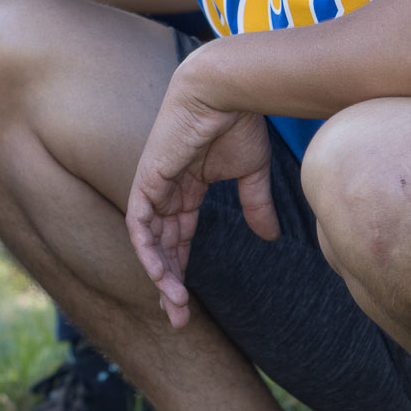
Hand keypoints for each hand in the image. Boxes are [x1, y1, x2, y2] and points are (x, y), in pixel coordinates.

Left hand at [124, 60, 278, 327]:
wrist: (227, 90)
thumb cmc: (239, 121)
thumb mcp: (252, 172)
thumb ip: (256, 205)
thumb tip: (270, 238)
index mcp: (187, 186)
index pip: (180, 237)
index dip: (183, 270)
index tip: (190, 306)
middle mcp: (166, 189)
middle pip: (162, 246)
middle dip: (170, 284)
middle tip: (179, 320)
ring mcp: (153, 185)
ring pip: (149, 242)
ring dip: (161, 276)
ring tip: (176, 307)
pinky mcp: (147, 180)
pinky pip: (139, 225)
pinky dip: (148, 251)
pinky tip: (162, 277)